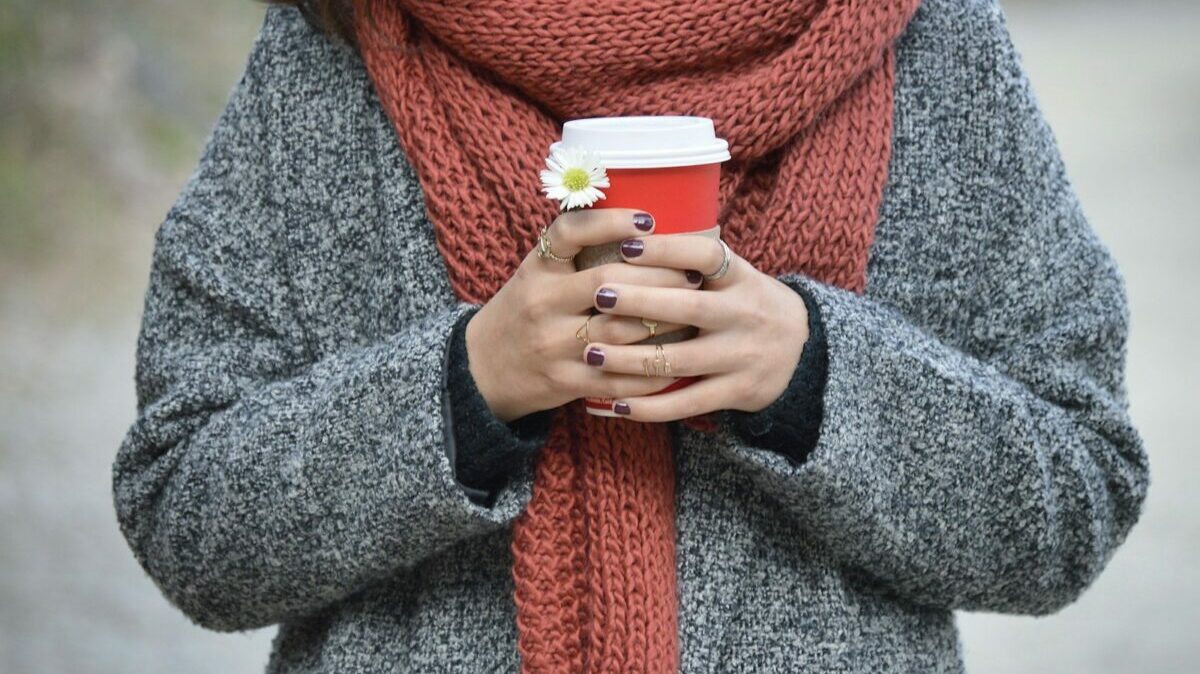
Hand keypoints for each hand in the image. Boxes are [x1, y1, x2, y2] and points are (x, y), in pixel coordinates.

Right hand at [465, 209, 698, 421]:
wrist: (481, 369)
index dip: (610, 222)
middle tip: (694, 272)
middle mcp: (542, 304)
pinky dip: (653, 369)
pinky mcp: (565, 382)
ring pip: (620, 331)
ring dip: (665, 321)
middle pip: (609, 283)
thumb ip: (576, 252)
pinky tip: (677, 358)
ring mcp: (553, 346)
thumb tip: (642, 225)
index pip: (569, 233)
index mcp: (536, 270)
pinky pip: (619, 377)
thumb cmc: (523, 311)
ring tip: (694, 310)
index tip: (648, 219)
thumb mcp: (535, 273)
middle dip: (659, 276)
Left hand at [580, 234, 808, 421]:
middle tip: (597, 294)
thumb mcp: (735, 276)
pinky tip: (616, 404)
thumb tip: (627, 233)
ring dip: (630, 359)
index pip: (706, 255)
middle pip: (688, 308)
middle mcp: (744, 315)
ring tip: (591, 353)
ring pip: (679, 360)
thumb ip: (695, 263)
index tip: (626, 244)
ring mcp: (741, 356)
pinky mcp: (736, 392)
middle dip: (639, 302)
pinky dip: (650, 407)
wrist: (802, 353)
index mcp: (741, 278)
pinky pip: (687, 402)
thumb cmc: (747, 305)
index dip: (667, 249)